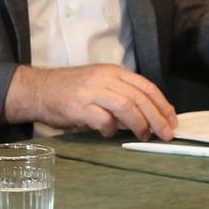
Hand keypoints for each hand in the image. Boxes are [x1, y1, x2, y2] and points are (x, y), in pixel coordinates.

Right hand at [6, 63, 177, 138]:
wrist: (37, 90)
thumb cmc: (69, 90)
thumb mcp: (98, 83)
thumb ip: (120, 93)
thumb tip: (148, 114)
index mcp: (112, 72)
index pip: (146, 87)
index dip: (162, 105)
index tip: (172, 120)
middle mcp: (104, 78)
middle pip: (140, 98)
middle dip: (157, 118)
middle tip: (166, 134)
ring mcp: (91, 92)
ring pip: (126, 107)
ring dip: (140, 125)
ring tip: (144, 136)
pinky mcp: (79, 107)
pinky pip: (103, 120)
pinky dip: (112, 130)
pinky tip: (110, 134)